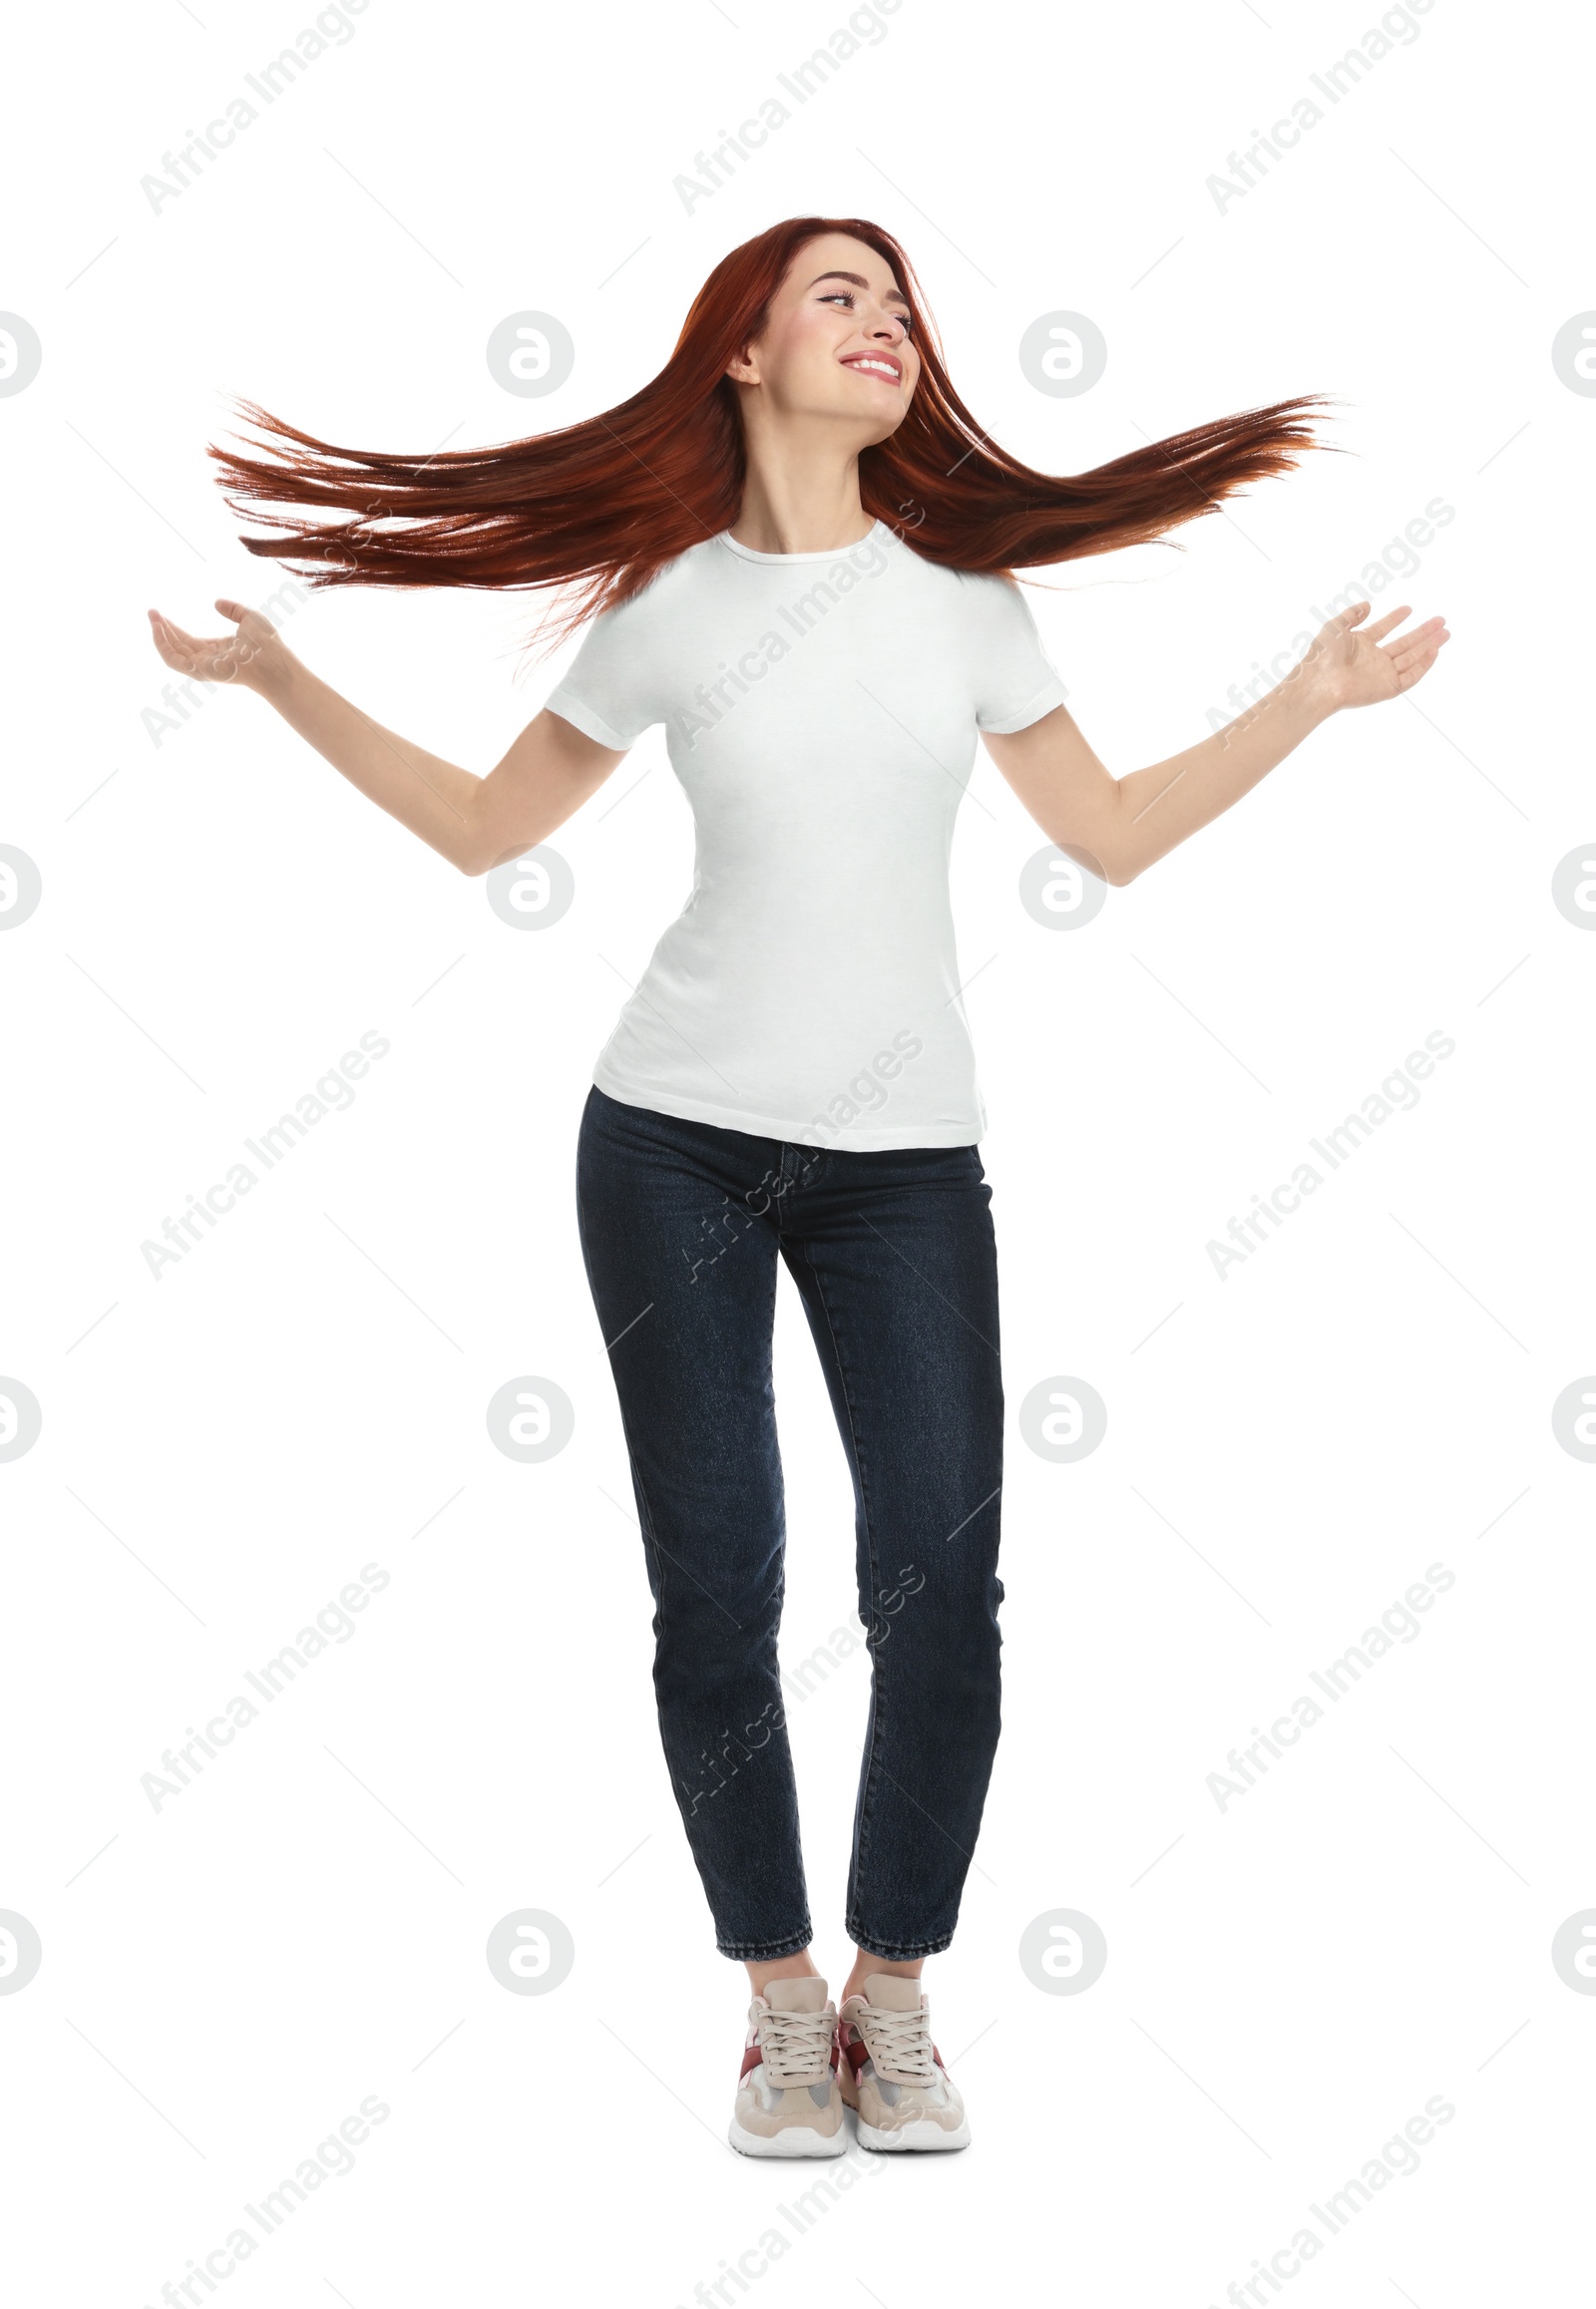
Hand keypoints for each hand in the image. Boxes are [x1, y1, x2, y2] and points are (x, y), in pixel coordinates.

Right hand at [146, 598, 292, 693]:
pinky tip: (159, 628)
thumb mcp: (249, 618)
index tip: (161, 614)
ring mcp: (204, 668)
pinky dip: (163, 645)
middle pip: (178, 646)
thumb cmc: (268, 643)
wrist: (274, 660)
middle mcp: (208, 661)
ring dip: (159, 635)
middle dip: (162, 629)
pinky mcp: (201, 671)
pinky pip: (174, 661)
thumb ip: (233, 610)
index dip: (173, 628)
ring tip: (153, 617)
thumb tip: (216, 603)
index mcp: (218, 650)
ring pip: (172, 654)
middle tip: (151, 611)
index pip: (189, 641)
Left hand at [1300, 599, 1449, 713]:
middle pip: (1404, 644)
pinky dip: (1424, 665)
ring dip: (1429, 645)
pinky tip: (1434, 651)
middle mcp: (1373, 660)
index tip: (1408, 608)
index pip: (1383, 630)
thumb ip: (1351, 615)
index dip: (1396, 619)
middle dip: (1423, 632)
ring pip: (1411, 658)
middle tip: (1440, 620)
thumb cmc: (1321, 656)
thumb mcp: (1335, 627)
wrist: (1320, 683)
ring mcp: (1382, 674)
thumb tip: (1367, 604)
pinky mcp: (1388, 688)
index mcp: (1360, 646)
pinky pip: (1411, 677)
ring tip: (1445, 632)